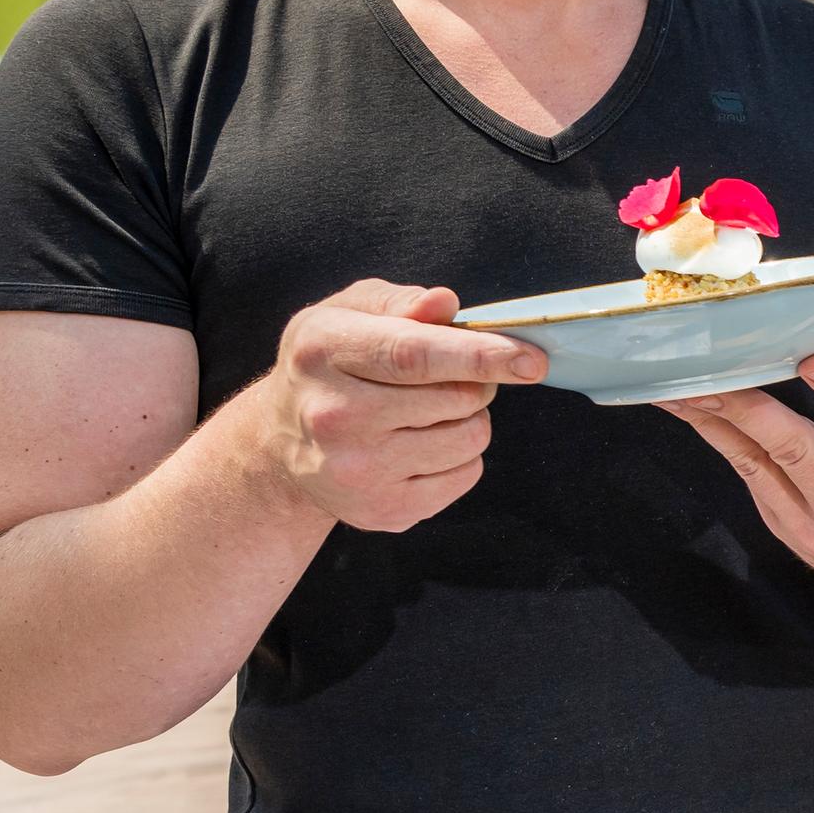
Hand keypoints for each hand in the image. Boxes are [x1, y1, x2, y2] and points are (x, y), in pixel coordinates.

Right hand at [247, 280, 541, 531]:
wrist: (281, 443)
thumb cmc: (330, 364)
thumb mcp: (349, 313)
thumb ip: (400, 302)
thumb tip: (445, 304)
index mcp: (324, 351)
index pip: (415, 355)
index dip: (480, 355)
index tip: (532, 360)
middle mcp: (333, 415)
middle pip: (457, 398)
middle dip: (476, 381)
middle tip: (451, 378)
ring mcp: (355, 471)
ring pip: (470, 438)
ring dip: (469, 418)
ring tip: (428, 412)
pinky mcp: (381, 510)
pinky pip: (465, 476)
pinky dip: (461, 457)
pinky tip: (420, 446)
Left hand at [667, 347, 813, 590]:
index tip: (812, 357)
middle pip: (796, 450)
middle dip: (748, 406)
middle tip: (709, 372)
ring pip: (758, 467)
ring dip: (714, 424)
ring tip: (677, 390)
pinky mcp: (788, 535)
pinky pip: (753, 480)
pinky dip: (726, 442)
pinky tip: (700, 414)